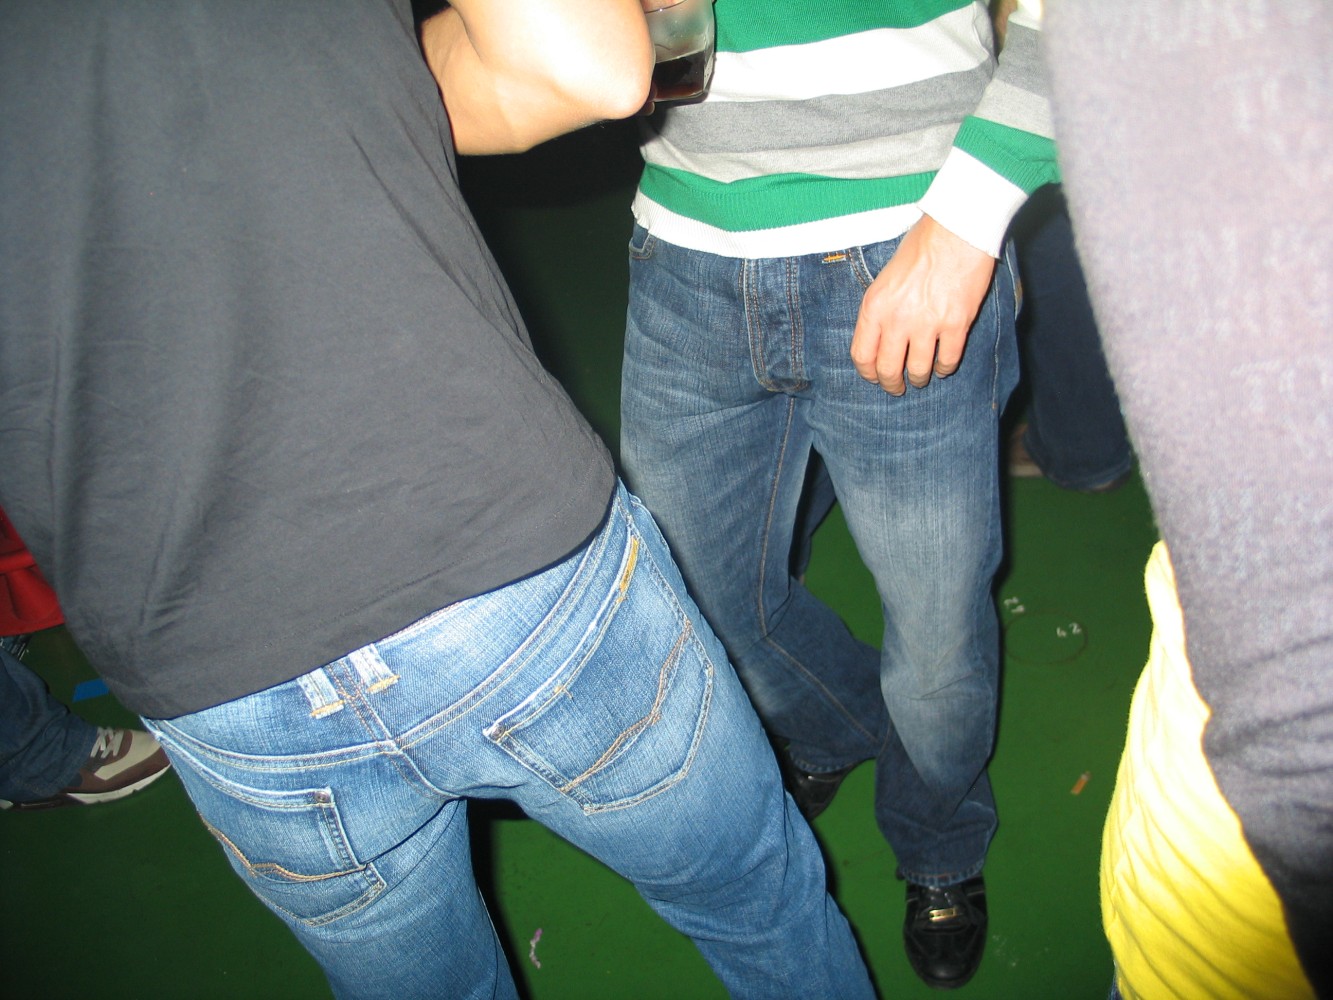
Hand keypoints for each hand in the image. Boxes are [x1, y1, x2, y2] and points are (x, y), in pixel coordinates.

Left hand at [849, 215, 995, 395]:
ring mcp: (927, 324)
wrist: (957, 230)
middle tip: (897, 387)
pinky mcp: (955, 324)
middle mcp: (897, 319)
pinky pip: (948, 360)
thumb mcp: (885, 277)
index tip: (874, 377)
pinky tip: (943, 366)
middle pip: (888, 369)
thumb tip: (881, 336)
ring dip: (918, 378)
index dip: (868, 373)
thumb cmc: (921, 247)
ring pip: (918, 370)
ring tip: (920, 378)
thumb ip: (881, 308)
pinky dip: (945, 368)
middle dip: (891, 384)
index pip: (862, 355)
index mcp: (875, 306)